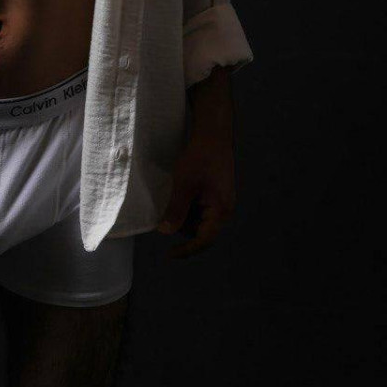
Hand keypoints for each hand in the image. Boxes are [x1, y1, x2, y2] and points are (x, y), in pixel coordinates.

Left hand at [156, 131, 235, 258]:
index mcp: (221, 210)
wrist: (213, 132)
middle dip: (181, 225)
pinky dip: (186, 205)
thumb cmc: (201, 156)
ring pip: (198, 219)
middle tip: (163, 215)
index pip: (204, 240)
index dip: (187, 250)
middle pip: (200, 230)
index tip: (170, 254)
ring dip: (183, 214)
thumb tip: (165, 232)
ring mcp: (219, 200)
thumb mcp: (184, 184)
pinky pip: (199, 207)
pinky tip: (176, 193)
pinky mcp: (214, 192)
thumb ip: (176, 209)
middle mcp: (223, 209)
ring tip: (170, 200)